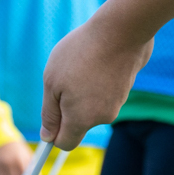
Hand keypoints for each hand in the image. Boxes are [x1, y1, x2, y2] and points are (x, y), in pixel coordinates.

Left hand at [40, 19, 146, 150]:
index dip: (53, 135)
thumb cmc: (80, 54)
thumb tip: (48, 137)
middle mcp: (102, 117)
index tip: (48, 120)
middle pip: (78, 123)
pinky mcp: (126, 89)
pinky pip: (104, 92)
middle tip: (63, 79)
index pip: (65, 143)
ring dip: (83, 91)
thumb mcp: (52, 82)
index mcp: (81, 119)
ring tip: (82, 65)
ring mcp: (117, 103)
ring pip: (92, 105)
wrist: (120, 31)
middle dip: (67, 107)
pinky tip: (97, 60)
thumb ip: (49, 113)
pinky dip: (97, 82)